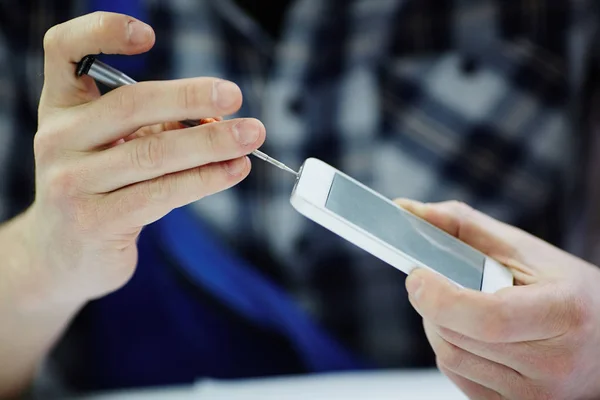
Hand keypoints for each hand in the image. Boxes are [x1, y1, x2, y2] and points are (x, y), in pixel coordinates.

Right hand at [23, 12, 265, 305]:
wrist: (62, 255)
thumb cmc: (99, 188)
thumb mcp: (115, 146)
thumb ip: (156, 126)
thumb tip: (218, 115)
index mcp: (61, 107)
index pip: (64, 50)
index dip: (101, 32)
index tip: (149, 35)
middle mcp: (58, 138)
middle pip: (129, 105)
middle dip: (189, 98)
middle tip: (234, 96)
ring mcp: (71, 182)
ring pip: (153, 153)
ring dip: (211, 142)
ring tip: (251, 135)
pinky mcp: (95, 221)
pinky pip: (162, 194)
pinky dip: (206, 179)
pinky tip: (234, 170)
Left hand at [397, 200, 599, 399]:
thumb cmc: (566, 291)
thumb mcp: (523, 249)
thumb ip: (462, 226)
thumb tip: (407, 211)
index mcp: (562, 313)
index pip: (488, 317)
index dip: (441, 298)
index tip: (416, 276)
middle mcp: (553, 363)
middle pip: (457, 336)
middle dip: (433, 304)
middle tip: (437, 282)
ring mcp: (536, 395)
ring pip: (450, 358)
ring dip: (438, 326)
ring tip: (461, 307)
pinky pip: (459, 377)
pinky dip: (452, 349)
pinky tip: (472, 334)